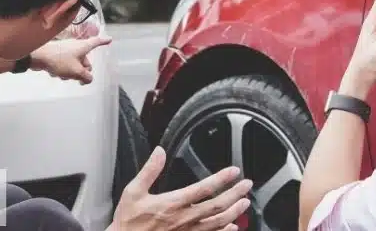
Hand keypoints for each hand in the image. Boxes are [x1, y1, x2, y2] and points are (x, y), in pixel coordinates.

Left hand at [30, 34, 111, 83]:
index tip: (109, 39)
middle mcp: (76, 47)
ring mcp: (66, 51)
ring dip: (71, 72)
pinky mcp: (57, 55)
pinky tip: (55, 73)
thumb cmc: (59, 60)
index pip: (96, 43)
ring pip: (74, 64)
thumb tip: (89, 79)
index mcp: (83, 47)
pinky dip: (63, 70)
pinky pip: (65, 65)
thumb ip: (86, 77)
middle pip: (85, 60)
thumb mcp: (76, 71)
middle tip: (80, 80)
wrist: (37, 56)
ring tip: (64, 75)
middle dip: (83, 71)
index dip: (103, 42)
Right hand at [110, 147, 252, 230]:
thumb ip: (149, 171)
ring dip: (234, 212)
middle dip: (234, 194)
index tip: (233, 171)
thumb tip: (159, 151)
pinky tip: (233, 227)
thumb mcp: (132, 191)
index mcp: (171, 203)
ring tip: (245, 203)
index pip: (203, 189)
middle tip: (246, 185)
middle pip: (216, 206)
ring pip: (217, 223)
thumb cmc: (128, 220)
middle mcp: (183, 219)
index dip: (221, 179)